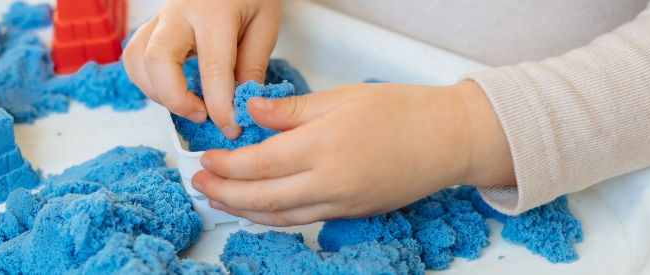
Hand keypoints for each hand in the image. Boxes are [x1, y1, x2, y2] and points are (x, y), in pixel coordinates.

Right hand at [122, 0, 280, 139]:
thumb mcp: (264, 26)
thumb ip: (252, 66)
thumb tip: (241, 106)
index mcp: (213, 11)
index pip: (212, 67)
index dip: (220, 106)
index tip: (231, 127)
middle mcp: (177, 13)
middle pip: (157, 61)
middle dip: (176, 99)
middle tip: (203, 114)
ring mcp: (158, 19)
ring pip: (137, 61)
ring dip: (158, 93)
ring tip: (190, 103)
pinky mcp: (149, 28)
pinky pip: (133, 59)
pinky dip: (148, 82)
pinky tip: (173, 89)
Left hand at [191, 81, 516, 225]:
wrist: (448, 140)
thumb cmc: (403, 112)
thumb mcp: (341, 97)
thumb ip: (291, 109)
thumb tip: (252, 110)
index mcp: (323, 145)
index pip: (258, 163)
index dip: (226, 165)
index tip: (207, 157)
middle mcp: (329, 182)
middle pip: (261, 197)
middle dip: (224, 193)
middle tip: (201, 184)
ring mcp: (340, 204)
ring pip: (279, 217)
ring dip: (244, 211)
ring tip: (220, 200)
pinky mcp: (350, 214)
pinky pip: (302, 221)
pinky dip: (274, 219)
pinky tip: (259, 211)